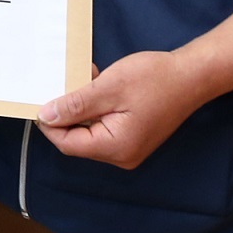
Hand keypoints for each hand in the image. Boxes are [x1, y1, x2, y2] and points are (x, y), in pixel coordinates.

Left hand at [35, 51, 206, 169]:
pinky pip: (104, 127)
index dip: (49, 123)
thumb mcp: (108, 88)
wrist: (192, 76)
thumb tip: (45, 116)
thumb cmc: (154, 79)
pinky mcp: (133, 137)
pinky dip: (96, 108)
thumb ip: (75, 105)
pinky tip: (97, 84)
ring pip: (90, 131)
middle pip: (78, 139)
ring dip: (81, 107)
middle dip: (66, 113)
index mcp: (115, 148)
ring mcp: (129, 148)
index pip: (67, 143)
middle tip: (63, 84)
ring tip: (84, 80)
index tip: (40, 99)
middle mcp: (122, 155)